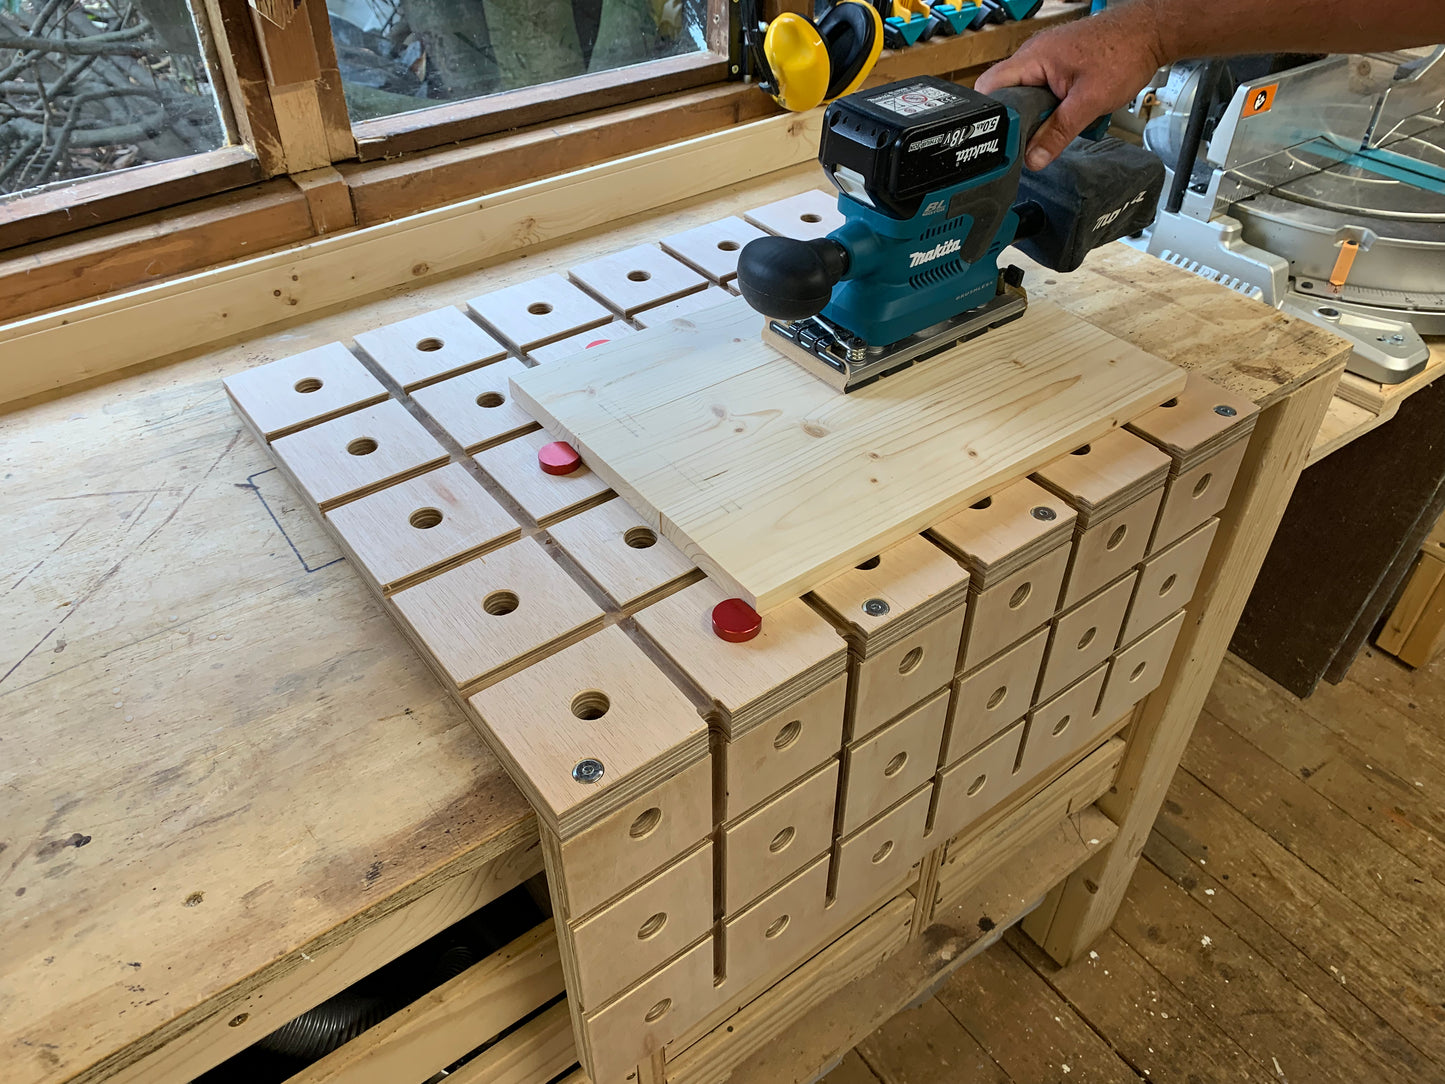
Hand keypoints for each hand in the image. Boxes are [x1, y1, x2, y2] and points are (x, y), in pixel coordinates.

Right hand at [975, 8, 1168, 169]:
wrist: (1149, 33)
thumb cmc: (1124, 52)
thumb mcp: (1089, 102)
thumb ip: (1058, 133)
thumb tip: (1034, 159)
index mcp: (1033, 58)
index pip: (990, 87)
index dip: (991, 117)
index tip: (1002, 141)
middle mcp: (1033, 55)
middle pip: (1005, 95)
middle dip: (1017, 120)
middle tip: (1032, 139)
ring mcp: (1045, 58)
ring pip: (1025, 96)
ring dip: (1037, 115)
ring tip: (1056, 122)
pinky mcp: (1057, 64)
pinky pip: (1041, 91)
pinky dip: (1051, 106)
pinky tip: (1066, 113)